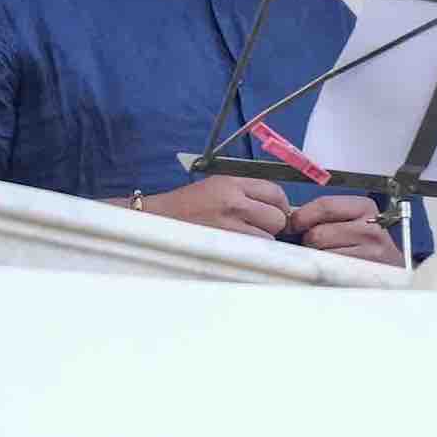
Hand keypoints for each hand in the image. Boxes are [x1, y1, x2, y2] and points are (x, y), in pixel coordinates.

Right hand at [141, 176, 289, 238]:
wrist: (156, 219)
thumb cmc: (187, 205)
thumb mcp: (216, 186)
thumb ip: (246, 192)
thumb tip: (277, 208)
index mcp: (232, 183)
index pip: (275, 192)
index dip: (281, 205)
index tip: (277, 212)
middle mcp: (233, 201)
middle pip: (277, 217)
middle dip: (273, 226)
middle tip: (260, 229)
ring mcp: (228, 225)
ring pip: (268, 238)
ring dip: (261, 241)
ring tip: (244, 238)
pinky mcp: (223, 245)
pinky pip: (252, 252)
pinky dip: (250, 252)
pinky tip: (238, 248)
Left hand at [286, 196, 402, 266]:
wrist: (393, 273)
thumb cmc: (366, 247)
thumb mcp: (352, 222)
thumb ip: (326, 217)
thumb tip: (291, 221)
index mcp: (365, 207)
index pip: (324, 205)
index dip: (301, 216)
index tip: (293, 225)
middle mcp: (371, 227)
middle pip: (318, 232)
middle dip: (310, 242)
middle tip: (320, 247)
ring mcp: (370, 250)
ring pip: (320, 252)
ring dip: (318, 258)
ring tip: (331, 258)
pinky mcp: (364, 271)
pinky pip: (328, 269)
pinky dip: (325, 271)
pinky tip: (334, 269)